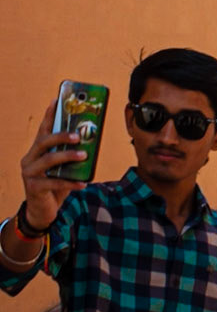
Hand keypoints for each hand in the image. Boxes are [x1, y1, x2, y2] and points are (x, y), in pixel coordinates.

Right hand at [19, 103, 83, 232]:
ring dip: (68, 156)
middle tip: (78, 136)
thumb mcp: (62, 168)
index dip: (49, 115)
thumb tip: (92, 142)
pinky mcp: (33, 187)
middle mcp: (29, 159)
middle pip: (44, 141)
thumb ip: (70, 156)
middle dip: (61, 136)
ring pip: (48, 160)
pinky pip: (54, 183)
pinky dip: (70, 182)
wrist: (41, 211)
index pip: (43, 130)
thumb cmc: (54, 186)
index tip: (56, 100)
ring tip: (84, 156)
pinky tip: (83, 183)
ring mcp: (29, 173)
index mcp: (36, 151)